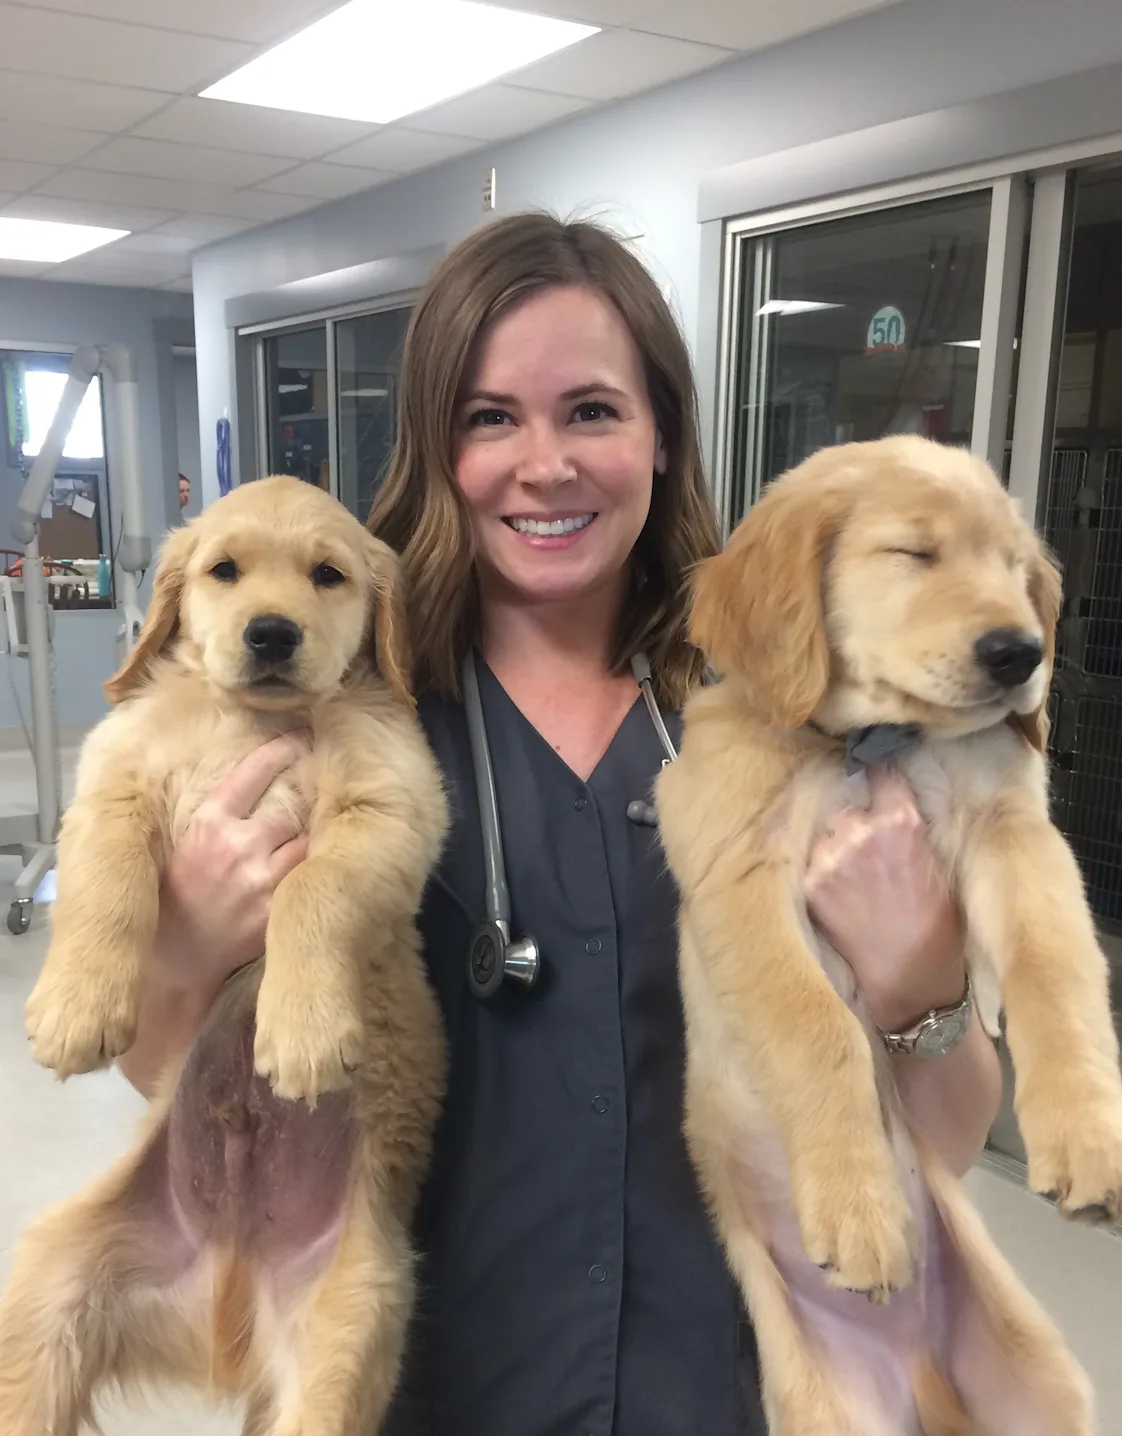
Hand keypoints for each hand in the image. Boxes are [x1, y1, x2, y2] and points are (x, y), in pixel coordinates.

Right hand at [153, 733, 309, 998]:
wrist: (176, 961)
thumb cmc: (176, 898)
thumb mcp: (185, 846)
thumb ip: (217, 818)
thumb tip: (254, 781)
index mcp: (208, 825)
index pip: (252, 773)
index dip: (281, 750)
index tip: (301, 735)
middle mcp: (236, 847)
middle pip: (289, 809)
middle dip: (298, 807)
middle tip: (311, 798)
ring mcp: (260, 879)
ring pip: (304, 841)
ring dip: (305, 841)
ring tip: (305, 840)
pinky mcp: (276, 908)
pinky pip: (306, 875)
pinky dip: (308, 870)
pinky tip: (311, 869)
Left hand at [805, 766, 964, 1031]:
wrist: (910, 981)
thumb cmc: (934, 924)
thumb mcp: (936, 860)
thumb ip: (905, 820)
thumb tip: (886, 784)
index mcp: (901, 821)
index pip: (880, 768)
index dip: (876, 769)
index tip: (871, 766)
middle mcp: (860, 831)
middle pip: (845, 798)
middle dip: (853, 813)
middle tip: (866, 844)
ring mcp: (829, 857)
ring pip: (825, 828)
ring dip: (832, 840)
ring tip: (854, 874)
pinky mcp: (810, 883)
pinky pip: (807, 856)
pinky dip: (818, 865)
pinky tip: (838, 888)